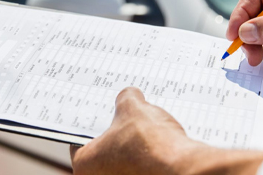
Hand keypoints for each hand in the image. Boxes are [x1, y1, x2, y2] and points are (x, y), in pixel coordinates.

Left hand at [70, 87, 262, 174]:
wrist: (184, 169)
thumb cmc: (151, 145)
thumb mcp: (134, 109)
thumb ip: (126, 99)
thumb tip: (129, 96)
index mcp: (84, 164)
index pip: (78, 140)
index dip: (91, 123)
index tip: (99, 115)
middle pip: (102, 152)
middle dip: (114, 136)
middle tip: (123, 119)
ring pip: (123, 163)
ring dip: (132, 148)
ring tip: (145, 130)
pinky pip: (141, 169)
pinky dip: (147, 159)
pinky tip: (159, 145)